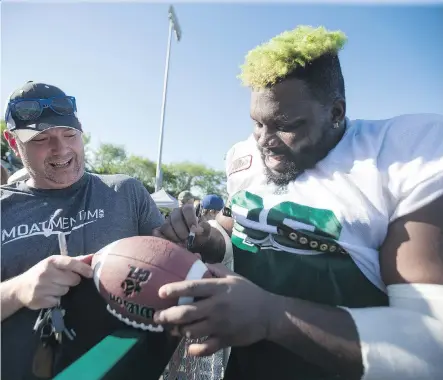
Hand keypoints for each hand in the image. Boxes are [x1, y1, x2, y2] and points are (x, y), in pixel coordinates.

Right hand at [16, 254, 93, 309]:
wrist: (20, 288)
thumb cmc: (43, 272)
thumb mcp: (56, 263)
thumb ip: (75, 261)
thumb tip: (93, 257)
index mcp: (51, 261)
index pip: (71, 263)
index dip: (83, 268)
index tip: (91, 274)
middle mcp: (45, 273)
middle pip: (72, 279)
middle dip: (71, 281)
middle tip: (63, 280)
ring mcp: (41, 287)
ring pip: (65, 291)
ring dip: (63, 290)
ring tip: (53, 287)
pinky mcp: (38, 300)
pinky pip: (57, 301)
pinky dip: (55, 300)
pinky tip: (48, 295)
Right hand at [153, 204, 210, 249]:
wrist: (194, 242)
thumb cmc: (200, 234)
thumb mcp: (206, 230)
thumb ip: (204, 227)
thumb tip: (196, 230)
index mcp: (187, 209)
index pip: (187, 208)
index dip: (191, 219)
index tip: (194, 230)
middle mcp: (176, 213)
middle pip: (176, 220)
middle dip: (182, 232)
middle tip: (187, 240)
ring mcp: (167, 221)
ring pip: (166, 227)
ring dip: (174, 237)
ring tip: (181, 244)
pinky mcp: (160, 230)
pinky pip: (156, 233)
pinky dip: (163, 239)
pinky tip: (171, 244)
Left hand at [153, 263, 271, 356]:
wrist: (269, 313)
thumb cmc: (248, 292)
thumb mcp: (233, 276)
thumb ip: (215, 269)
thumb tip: (197, 260)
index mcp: (218, 288)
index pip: (193, 287)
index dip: (175, 289)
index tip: (160, 292)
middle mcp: (217, 306)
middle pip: (187, 312)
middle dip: (168, 316)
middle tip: (157, 317)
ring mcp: (221, 324)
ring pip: (192, 331)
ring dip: (179, 331)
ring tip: (172, 330)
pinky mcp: (226, 339)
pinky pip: (206, 348)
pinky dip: (195, 349)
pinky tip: (190, 347)